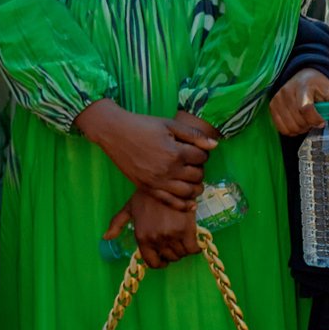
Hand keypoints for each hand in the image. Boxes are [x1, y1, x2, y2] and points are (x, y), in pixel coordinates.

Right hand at [76, 101, 216, 209]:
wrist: (113, 132)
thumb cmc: (141, 125)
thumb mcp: (168, 124)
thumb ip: (193, 135)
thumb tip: (214, 146)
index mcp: (175, 152)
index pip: (202, 158)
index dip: (202, 153)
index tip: (195, 150)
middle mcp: (168, 169)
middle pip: (197, 175)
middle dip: (199, 169)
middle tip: (192, 163)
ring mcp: (157, 181)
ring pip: (187, 192)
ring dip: (195, 187)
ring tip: (192, 180)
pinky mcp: (147, 187)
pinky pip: (169, 202)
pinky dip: (183, 205)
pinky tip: (190, 204)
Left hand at [104, 189, 198, 268]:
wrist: (167, 183)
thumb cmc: (147, 196)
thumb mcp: (129, 209)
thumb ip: (117, 224)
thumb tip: (106, 237)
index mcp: (142, 236)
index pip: (152, 262)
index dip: (159, 263)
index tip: (163, 259)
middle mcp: (156, 239)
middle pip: (170, 258)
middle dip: (172, 254)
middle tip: (173, 243)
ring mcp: (172, 235)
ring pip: (182, 254)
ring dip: (182, 250)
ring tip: (181, 239)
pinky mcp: (187, 231)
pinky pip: (193, 249)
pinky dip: (194, 248)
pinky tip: (191, 239)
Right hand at [270, 67, 328, 135]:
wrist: (302, 76)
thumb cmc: (318, 86)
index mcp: (303, 87)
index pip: (306, 108)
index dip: (315, 119)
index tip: (323, 122)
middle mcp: (287, 92)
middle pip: (298, 120)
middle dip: (310, 125)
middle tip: (315, 121)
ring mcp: (277, 99)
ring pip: (289, 126)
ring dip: (300, 129)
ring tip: (306, 122)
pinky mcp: (271, 106)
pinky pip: (280, 127)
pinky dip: (290, 130)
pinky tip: (297, 124)